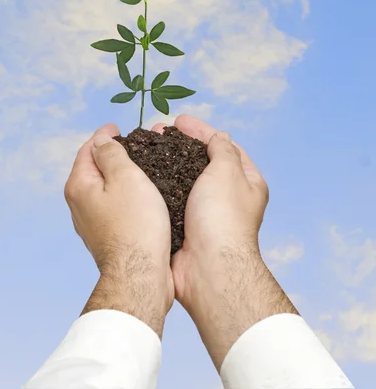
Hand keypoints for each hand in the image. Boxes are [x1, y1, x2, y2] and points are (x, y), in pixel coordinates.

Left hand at [64, 123, 173, 336]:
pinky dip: (124, 195)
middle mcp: (79, 204)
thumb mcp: (125, 177)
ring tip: (140, 167)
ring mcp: (91, 223)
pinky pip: (113, 206)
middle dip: (111, 154)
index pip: (88, 149)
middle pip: (94, 169)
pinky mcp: (106, 236)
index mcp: (79, 185)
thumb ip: (111, 154)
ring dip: (119, 176)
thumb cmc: (136, 225)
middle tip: (134, 145)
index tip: (118, 127)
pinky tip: (141, 196)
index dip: (104, 135)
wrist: (140, 274)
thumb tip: (101, 140)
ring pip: (104, 189)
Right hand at [151, 115, 296, 365]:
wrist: (208, 268)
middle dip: (180, 145)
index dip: (201, 131)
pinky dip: (158, 185)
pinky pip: (170, 198)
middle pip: (201, 162)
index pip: (224, 146)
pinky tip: (142, 175)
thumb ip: (222, 150)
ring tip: (145, 149)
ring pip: (182, 179)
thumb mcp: (227, 172)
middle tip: (157, 132)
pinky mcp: (184, 224)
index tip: (178, 120)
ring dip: (166, 162)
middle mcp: (227, 196)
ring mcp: (204, 211)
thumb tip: (220, 137)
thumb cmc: (222, 217)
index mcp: (246, 182)